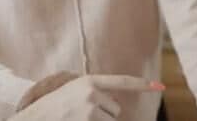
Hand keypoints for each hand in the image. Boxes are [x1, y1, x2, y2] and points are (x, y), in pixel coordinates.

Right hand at [10, 74, 164, 120]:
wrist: (35, 117)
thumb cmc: (55, 107)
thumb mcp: (73, 92)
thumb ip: (95, 93)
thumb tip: (116, 107)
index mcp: (89, 80)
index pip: (122, 81)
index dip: (142, 84)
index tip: (161, 87)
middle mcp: (92, 90)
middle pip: (115, 110)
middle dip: (103, 115)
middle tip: (79, 114)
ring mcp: (91, 106)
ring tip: (77, 119)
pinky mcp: (90, 119)